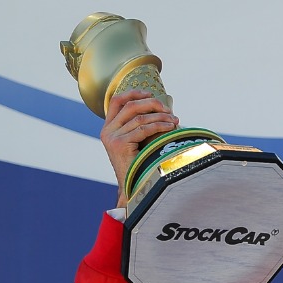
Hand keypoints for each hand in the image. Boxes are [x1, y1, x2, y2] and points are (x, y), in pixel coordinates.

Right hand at [101, 90, 178, 205]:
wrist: (133, 188)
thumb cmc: (140, 165)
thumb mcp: (138, 142)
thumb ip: (142, 126)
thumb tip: (163, 109)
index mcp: (108, 128)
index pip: (117, 101)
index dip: (133, 93)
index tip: (150, 93)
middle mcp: (107, 131)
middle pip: (130, 106)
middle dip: (152, 104)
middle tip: (169, 110)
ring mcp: (112, 137)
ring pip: (139, 118)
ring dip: (160, 117)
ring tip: (175, 121)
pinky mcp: (120, 144)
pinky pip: (143, 129)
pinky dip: (159, 126)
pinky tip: (170, 128)